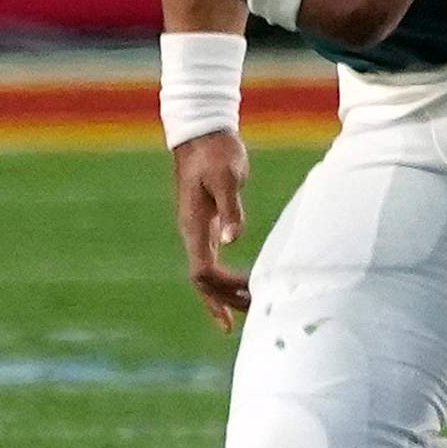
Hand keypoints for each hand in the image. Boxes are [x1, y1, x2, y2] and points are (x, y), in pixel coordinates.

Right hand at [172, 129, 250, 329]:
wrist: (202, 133)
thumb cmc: (215, 152)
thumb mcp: (227, 177)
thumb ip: (230, 208)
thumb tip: (231, 239)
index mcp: (193, 225)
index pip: (202, 271)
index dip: (221, 289)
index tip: (247, 294)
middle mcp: (191, 232)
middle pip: (203, 281)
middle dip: (226, 300)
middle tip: (254, 314)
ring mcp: (197, 229)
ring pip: (207, 273)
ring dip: (226, 293)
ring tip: (250, 308)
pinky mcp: (206, 223)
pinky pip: (211, 260)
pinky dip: (225, 278)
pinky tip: (239, 287)